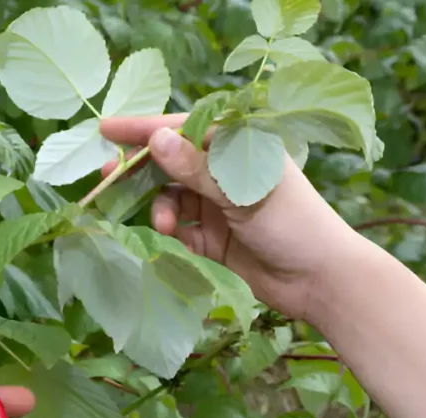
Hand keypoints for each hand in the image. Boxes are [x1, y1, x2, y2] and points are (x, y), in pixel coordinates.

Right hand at [100, 115, 362, 320]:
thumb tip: (156, 137)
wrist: (320, 280)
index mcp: (238, 147)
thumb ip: (195, 168)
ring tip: (165, 226)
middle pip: (170, 163)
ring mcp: (217, 206)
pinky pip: (178, 230)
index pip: (183, 128)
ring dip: (160, 209)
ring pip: (170, 198)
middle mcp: (224, 173)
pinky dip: (170, 234)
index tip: (105, 130)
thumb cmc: (293, 223)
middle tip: (109, 179)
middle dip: (140, 172)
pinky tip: (171, 240)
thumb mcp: (241, 192)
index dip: (144, 129)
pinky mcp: (212, 240)